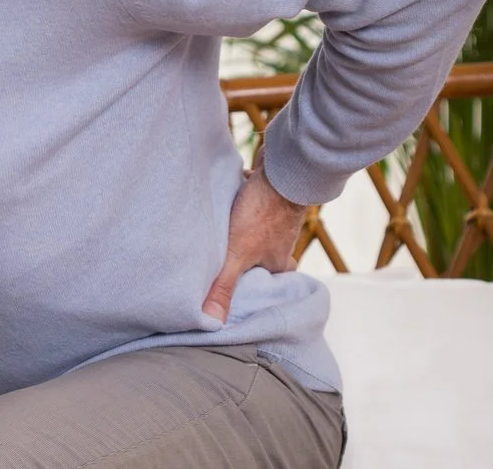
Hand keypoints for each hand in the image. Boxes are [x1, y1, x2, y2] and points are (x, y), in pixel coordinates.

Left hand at [203, 168, 307, 322]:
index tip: (240, 294)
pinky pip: (249, 208)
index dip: (256, 289)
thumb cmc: (262, 215)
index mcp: (278, 262)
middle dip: (246, 260)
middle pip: (263, 258)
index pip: (270, 284)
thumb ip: (223, 285)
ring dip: (238, 233)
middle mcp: (279, 242)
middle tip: (226, 264)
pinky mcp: (264, 196)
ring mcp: (274, 218)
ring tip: (216, 237)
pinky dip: (237, 207)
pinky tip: (219, 204)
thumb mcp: (237, 255)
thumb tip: (211, 322)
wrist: (282, 170)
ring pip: (255, 232)